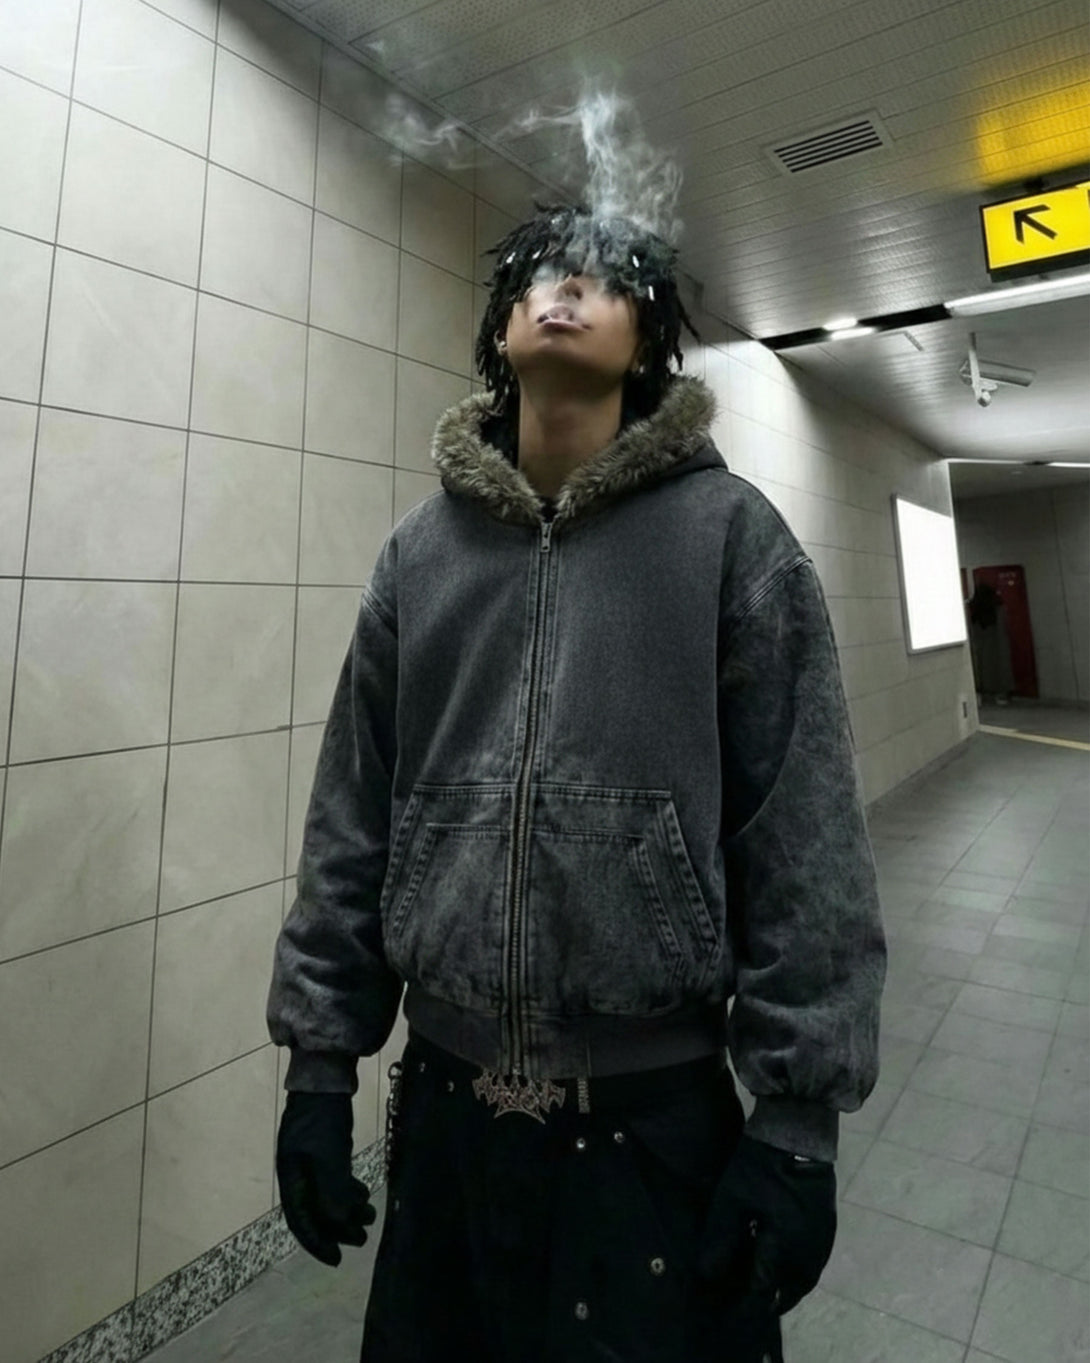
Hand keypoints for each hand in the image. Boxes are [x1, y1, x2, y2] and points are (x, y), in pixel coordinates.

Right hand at [276, 1091, 376, 1266]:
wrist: (325, 1080)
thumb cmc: (323, 1119)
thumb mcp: (329, 1156)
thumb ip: (333, 1191)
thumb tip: (339, 1224)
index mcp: (291, 1177)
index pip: (301, 1220)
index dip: (317, 1242)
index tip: (336, 1259)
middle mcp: (298, 1173)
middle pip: (316, 1211)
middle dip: (338, 1227)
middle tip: (362, 1238)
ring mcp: (310, 1160)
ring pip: (328, 1195)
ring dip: (348, 1209)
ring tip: (370, 1216)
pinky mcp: (325, 1149)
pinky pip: (335, 1180)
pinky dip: (348, 1190)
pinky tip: (363, 1194)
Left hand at [697, 1133, 835, 1313]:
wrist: (798, 1131)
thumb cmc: (761, 1166)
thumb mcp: (732, 1200)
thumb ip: (721, 1240)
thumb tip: (708, 1274)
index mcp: (786, 1250)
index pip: (764, 1291)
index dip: (746, 1305)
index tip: (730, 1313)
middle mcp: (810, 1252)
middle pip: (790, 1291)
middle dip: (769, 1300)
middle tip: (749, 1306)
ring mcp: (823, 1238)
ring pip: (806, 1278)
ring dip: (787, 1288)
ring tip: (767, 1290)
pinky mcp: (828, 1223)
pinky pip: (814, 1261)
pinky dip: (800, 1271)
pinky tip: (786, 1264)